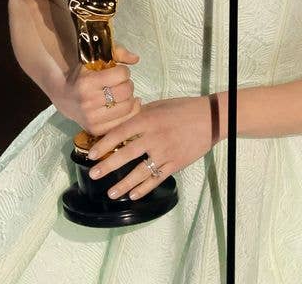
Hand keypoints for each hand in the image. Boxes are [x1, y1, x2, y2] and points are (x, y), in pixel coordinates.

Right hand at [54, 44, 140, 135]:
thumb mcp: (94, 60)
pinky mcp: (96, 130)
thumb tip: (135, 59)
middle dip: (127, 84)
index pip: (121, 74)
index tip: (118, 72)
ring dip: (129, 98)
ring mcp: (92, 119)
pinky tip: (125, 105)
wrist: (64, 97)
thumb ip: (116, 53)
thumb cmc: (82, 76)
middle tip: (121, 83)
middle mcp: (88, 103)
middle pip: (126, 91)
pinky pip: (124, 122)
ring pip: (128, 107)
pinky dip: (129, 113)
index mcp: (87, 83)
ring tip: (121, 94)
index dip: (123, 71)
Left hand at [85, 95, 220, 201]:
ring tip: (111, 193)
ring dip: (123, 184)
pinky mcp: (176, 163)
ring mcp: (165, 152)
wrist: (210, 118)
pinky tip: (133, 195)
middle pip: (126, 154)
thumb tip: (121, 121)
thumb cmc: (182, 109)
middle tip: (94, 174)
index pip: (119, 133)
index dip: (103, 144)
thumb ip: (140, 114)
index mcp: (148, 120)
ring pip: (140, 172)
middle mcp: (154, 137)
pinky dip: (144, 188)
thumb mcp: (159, 106)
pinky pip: (156, 178)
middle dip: (107, 165)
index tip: (91, 154)